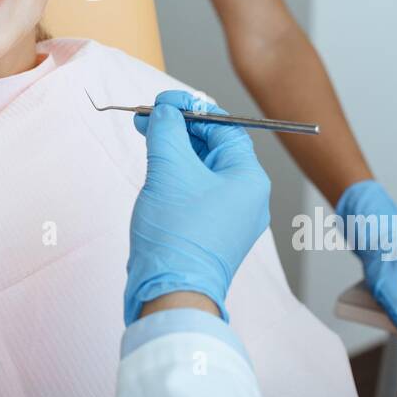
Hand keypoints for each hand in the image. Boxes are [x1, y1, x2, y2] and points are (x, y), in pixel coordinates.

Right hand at [123, 89, 269, 324]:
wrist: (171, 294)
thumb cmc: (176, 233)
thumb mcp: (169, 168)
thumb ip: (167, 129)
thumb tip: (165, 110)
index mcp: (249, 179)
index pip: (224, 127)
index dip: (191, 109)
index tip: (162, 103)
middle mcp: (247, 198)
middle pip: (213, 147)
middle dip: (179, 130)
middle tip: (147, 119)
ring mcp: (231, 218)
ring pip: (202, 170)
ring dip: (174, 151)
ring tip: (146, 140)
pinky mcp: (211, 233)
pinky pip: (197, 193)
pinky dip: (176, 177)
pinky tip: (155, 171)